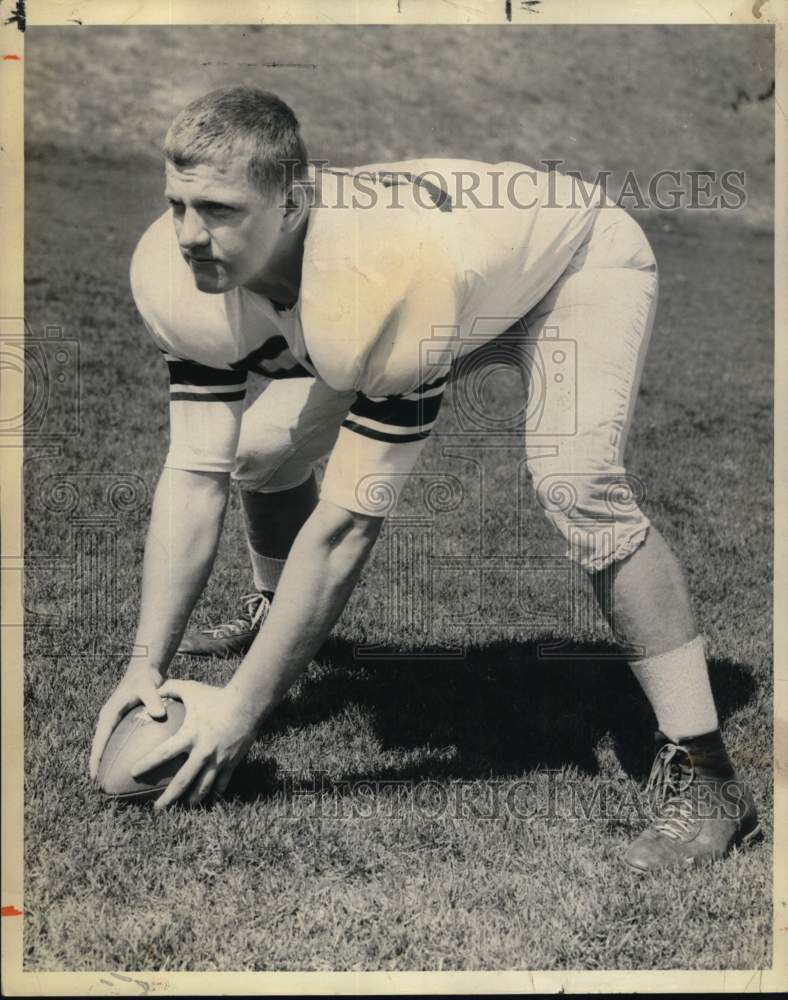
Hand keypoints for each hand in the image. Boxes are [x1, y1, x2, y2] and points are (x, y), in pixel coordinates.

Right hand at [89, 663, 165, 780]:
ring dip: (111, 765)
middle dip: (100, 768)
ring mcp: (116, 724)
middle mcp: (109, 721)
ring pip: (110, 748)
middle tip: (102, 789)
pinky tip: (139, 769)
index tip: (94, 777)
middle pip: (101, 749)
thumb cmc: (145, 677)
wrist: (145, 669)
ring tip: (116, 786)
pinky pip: (122, 744)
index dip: (96, 759)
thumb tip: (160, 714)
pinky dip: (125, 756)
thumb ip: (153, 699)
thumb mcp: (148, 686)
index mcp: (109, 715)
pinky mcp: (125, 725)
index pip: (100, 741)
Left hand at [129, 679, 260, 810]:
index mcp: (190, 735)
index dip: (147, 764)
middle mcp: (203, 752)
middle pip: (183, 781)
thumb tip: (156, 688)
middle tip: (157, 809)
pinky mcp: (231, 762)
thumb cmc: (217, 696)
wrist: (248, 704)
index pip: (163, 753)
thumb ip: (171, 689)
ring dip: (192, 800)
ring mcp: (218, 759)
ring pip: (203, 787)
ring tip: (183, 808)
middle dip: (169, 798)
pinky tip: (209, 798)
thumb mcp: (192, 689)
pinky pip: (222, 783)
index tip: (133, 773)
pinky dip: (214, 792)